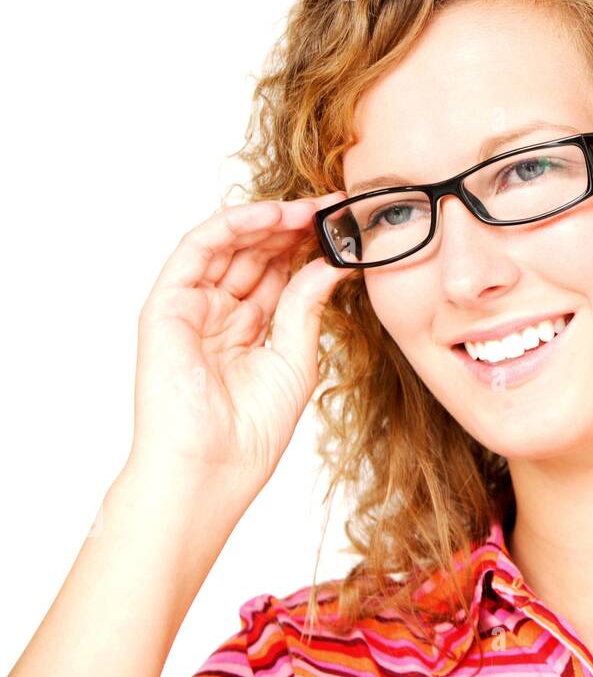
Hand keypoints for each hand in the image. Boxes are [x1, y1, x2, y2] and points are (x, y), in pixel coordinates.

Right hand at [127, 192, 354, 494]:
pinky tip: (269, 217)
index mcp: (247, 329)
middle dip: (292, 229)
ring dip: (267, 222)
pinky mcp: (166, 306)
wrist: (214, 466)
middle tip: (331, 210)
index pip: (276, 274)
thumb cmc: (252, 429)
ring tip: (307, 210)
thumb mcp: (295, 358)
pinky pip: (196, 251)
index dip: (308, 248)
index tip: (343, 229)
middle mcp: (217, 313)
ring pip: (228, 246)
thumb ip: (306, 306)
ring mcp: (190, 307)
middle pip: (254, 255)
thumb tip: (332, 263)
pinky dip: (231, 227)